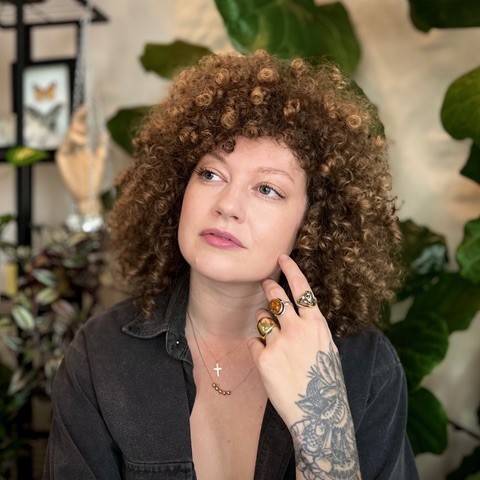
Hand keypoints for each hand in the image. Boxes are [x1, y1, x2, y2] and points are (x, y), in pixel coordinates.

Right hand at [55, 106, 106, 215]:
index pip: (80, 127)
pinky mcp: (61, 158)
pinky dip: (74, 141)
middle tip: (86, 116)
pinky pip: (65, 144)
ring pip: (69, 134)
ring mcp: (66, 151)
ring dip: (78, 133)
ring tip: (86, 141)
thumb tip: (106, 132)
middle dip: (78, 119)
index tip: (86, 106)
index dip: (82, 116)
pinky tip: (82, 143)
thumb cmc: (94, 179)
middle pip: (73, 127)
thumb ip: (102, 147)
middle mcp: (73, 146)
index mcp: (82, 145)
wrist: (88, 194)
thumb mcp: (100, 161)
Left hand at [248, 253, 335, 425]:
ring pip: (262, 317)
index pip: (302, 288)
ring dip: (264, 321)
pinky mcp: (264, 357)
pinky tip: (268, 359)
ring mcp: (279, 342)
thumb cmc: (325, 382)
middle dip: (268, 286)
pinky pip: (254, 340)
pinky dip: (258, 346)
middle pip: (276, 296)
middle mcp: (298, 329)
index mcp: (317, 324)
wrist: (318, 414)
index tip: (282, 257)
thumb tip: (302, 313)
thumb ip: (313, 328)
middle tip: (264, 283)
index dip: (291, 270)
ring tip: (272, 337)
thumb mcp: (327, 349)